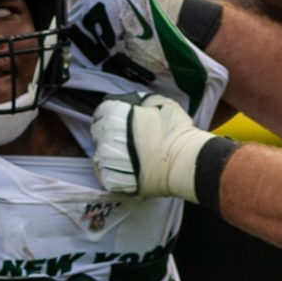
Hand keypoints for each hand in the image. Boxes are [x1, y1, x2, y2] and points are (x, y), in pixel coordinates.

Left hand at [90, 93, 211, 201]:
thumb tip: (136, 103)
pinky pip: (105, 175)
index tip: (120, 124)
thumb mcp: (162, 104)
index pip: (102, 112)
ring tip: (127, 159)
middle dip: (109, 136)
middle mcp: (105, 134)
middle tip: (125, 142)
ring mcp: (105, 158)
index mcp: (115, 113)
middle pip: (98, 134)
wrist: (183, 161)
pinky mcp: (110, 178)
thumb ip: (143, 101)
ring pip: (100, 155)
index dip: (111, 117)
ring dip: (110, 156)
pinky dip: (113, 174)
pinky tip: (126, 172)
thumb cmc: (175, 131)